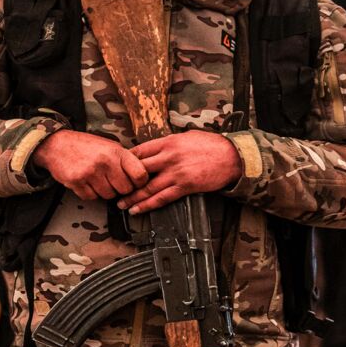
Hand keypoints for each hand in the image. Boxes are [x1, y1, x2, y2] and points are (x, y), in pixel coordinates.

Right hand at [30, 130, 148, 201]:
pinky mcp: (77, 182)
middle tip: (113, 181)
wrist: (57, 145)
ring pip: (108, 196)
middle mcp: (105, 162)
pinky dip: (90, 193)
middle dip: (120, 188)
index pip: (140, 175)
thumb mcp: (110, 146)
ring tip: (98, 179)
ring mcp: (90, 173)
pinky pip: (92, 197)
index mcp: (116, 152)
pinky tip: (87, 182)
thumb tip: (142, 177)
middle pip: (125, 189)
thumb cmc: (86, 146)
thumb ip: (124, 160)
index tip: (134, 182)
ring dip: (105, 191)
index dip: (139, 182)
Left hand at [116, 132, 241, 214]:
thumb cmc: (211, 145)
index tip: (117, 168)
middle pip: (139, 170)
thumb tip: (156, 149)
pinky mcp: (184, 186)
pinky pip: (162, 198)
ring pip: (147, 187)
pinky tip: (138, 209)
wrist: (231, 156)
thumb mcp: (186, 136)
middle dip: (124, 180)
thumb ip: (169, 143)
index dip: (125, 161)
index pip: (139, 151)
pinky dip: (148, 205)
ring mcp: (176, 173)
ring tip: (121, 204)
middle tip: (113, 188)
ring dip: (132, 197)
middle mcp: (168, 157)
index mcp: (168, 142)